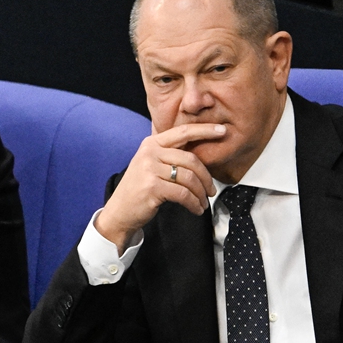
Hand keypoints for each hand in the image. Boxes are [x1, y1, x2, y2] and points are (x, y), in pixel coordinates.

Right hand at [93, 124, 224, 251]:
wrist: (120, 212)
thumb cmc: (140, 189)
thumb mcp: (151, 165)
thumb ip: (170, 155)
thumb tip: (201, 152)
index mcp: (151, 143)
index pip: (182, 132)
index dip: (204, 130)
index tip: (222, 130)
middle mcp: (149, 153)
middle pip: (190, 159)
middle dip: (206, 177)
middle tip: (212, 190)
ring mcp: (149, 169)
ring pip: (189, 178)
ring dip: (201, 193)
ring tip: (203, 202)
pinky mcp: (152, 187)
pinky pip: (184, 194)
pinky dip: (194, 203)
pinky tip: (196, 209)